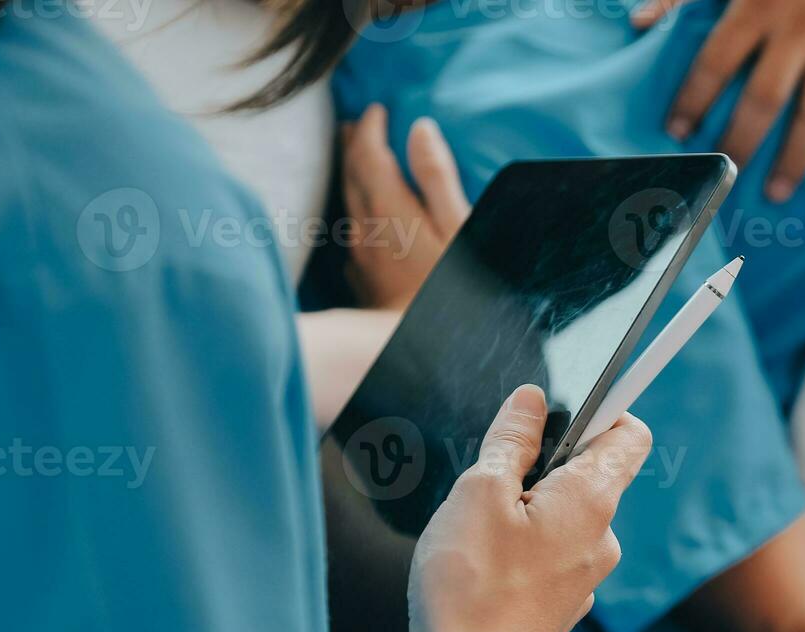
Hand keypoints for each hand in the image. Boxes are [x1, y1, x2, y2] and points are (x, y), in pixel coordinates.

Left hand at [342, 103, 471, 310]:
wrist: (414, 348)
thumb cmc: (449, 290)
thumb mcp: (457, 228)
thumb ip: (437, 177)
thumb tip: (421, 128)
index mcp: (389, 208)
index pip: (368, 154)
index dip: (370, 128)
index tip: (377, 109)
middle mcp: (366, 228)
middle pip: (351, 175)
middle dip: (353, 145)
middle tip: (356, 124)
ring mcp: (360, 257)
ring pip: (348, 203)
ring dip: (351, 175)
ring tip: (355, 157)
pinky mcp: (362, 281)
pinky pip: (353, 234)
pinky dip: (356, 212)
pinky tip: (363, 219)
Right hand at [408, 384, 651, 631]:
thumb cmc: (471, 586)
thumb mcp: (479, 492)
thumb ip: (512, 440)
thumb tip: (532, 400)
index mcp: (593, 501)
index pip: (629, 435)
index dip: (602, 409)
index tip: (561, 406)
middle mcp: (603, 541)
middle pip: (588, 476)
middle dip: (543, 465)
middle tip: (491, 479)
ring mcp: (584, 580)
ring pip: (562, 520)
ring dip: (525, 512)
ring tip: (475, 535)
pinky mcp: (558, 610)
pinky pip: (547, 559)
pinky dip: (519, 552)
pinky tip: (478, 571)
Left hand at [632, 0, 804, 201]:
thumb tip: (638, 24)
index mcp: (760, 0)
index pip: (717, 61)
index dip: (694, 99)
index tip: (677, 132)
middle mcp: (803, 24)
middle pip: (765, 98)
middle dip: (740, 143)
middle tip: (723, 175)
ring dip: (794, 159)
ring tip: (776, 192)